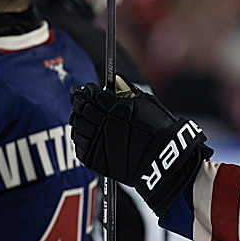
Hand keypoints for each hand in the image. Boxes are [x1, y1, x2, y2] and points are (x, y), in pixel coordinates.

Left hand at [70, 76, 212, 214]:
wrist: (163, 160)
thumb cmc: (159, 130)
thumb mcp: (147, 104)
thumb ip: (127, 91)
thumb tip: (115, 80)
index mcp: (116, 108)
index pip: (93, 94)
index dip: (87, 90)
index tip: (85, 88)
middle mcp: (104, 124)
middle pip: (81, 108)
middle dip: (77, 100)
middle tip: (76, 96)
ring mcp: (97, 142)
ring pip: (77, 126)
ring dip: (77, 118)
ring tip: (79, 115)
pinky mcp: (95, 159)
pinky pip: (80, 145)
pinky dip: (80, 137)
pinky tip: (84, 132)